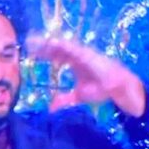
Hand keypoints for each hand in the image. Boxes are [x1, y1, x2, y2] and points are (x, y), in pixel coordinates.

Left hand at [27, 32, 145, 117]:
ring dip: (51, 43)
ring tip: (37, 40)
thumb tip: (51, 108)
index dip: (44, 52)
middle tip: (29, 42)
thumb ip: (65, 100)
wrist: (119, 89)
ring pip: (64, 46)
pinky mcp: (89, 56)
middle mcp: (78, 55)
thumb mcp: (78, 96)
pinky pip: (75, 49)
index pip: (57, 55)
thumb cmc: (102, 89)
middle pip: (58, 48)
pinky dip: (64, 46)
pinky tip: (53, 43)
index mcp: (75, 63)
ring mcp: (84, 54)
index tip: (31, 51)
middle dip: (44, 45)